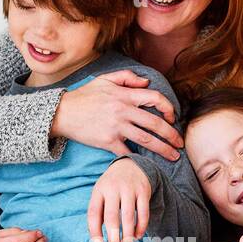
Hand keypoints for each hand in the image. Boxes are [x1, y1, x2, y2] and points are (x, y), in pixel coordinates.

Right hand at [49, 70, 183, 160]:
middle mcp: (123, 110)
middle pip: (155, 124)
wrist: (62, 113)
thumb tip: (146, 82)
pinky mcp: (108, 141)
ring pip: (146, 140)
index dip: (169, 108)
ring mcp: (116, 127)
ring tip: (173, 157)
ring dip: (163, 150)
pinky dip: (138, 159)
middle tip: (180, 144)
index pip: (155, 98)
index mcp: (124, 95)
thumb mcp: (104, 79)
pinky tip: (147, 164)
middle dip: (172, 135)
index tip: (173, 118)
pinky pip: (127, 152)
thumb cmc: (83, 96)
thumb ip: (126, 77)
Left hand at [88, 158, 150, 241]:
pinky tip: (138, 236)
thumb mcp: (100, 194)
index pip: (93, 212)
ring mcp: (129, 189)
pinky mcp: (143, 191)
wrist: (130, 165)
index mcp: (99, 190)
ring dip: (128, 234)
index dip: (94, 230)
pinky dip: (141, 226)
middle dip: (113, 236)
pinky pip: (143, 212)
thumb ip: (98, 214)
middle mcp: (113, 188)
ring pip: (128, 216)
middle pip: (111, 216)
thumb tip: (97, 241)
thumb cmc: (111, 187)